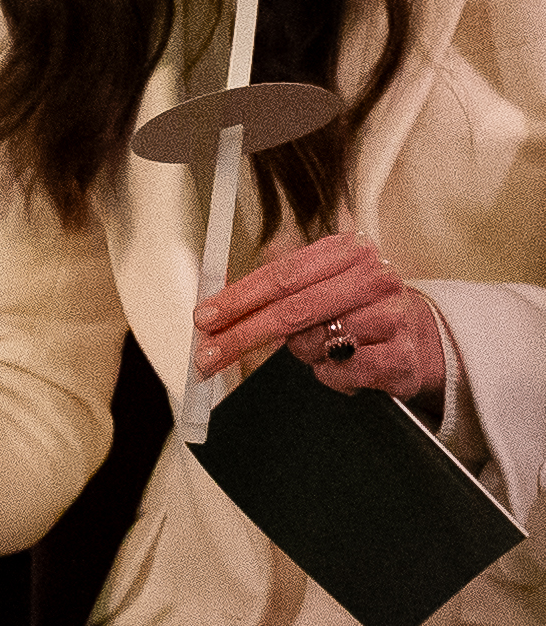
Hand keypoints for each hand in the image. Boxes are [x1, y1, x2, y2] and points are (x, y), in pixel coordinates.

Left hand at [193, 232, 442, 406]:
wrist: (420, 339)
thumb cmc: (356, 309)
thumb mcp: (320, 283)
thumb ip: (275, 284)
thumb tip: (217, 290)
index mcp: (347, 251)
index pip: (281, 275)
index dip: (237, 298)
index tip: (205, 318)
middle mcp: (373, 278)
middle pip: (291, 310)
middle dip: (242, 335)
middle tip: (208, 356)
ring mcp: (392, 317)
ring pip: (314, 343)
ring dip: (302, 353)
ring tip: (318, 349)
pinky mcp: (401, 357)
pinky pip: (340, 372)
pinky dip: (328, 375)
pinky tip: (339, 366)